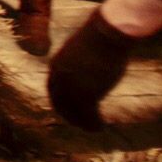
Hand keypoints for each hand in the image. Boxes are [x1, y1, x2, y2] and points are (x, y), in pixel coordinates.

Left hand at [47, 8, 138, 128]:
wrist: (107, 33)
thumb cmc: (100, 36)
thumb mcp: (83, 49)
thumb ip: (80, 62)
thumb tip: (87, 67)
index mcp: (57, 66)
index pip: (54, 90)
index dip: (61, 102)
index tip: (69, 110)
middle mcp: (60, 79)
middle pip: (61, 103)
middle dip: (70, 115)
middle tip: (80, 123)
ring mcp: (72, 87)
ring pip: (75, 113)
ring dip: (83, 122)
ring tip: (92, 128)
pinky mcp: (87, 94)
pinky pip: (88, 115)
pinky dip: (93, 123)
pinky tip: (100, 127)